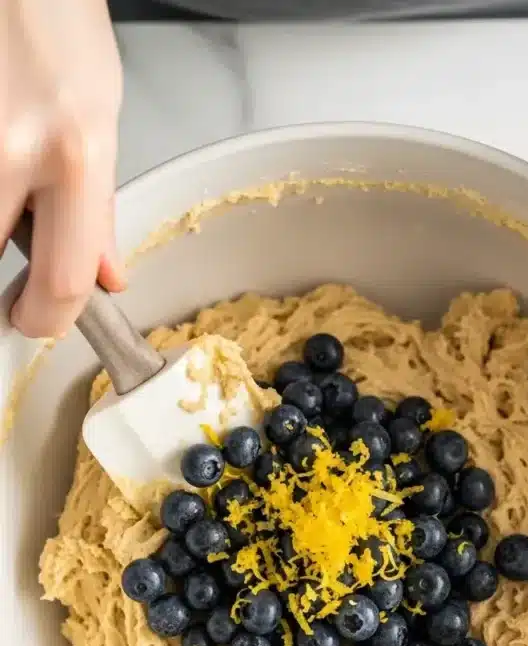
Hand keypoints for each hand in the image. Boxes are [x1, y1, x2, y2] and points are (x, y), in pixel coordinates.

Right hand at [3, 0, 123, 337]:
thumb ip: (96, 203)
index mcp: (74, 153)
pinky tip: (0, 156)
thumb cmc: (52, 16)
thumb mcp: (100, 112)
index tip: (35, 319)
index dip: (47, 319)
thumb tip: (104, 277)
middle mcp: (10, 148)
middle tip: (10, 280)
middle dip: (1, 284)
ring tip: (11, 193)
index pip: (63, 279)